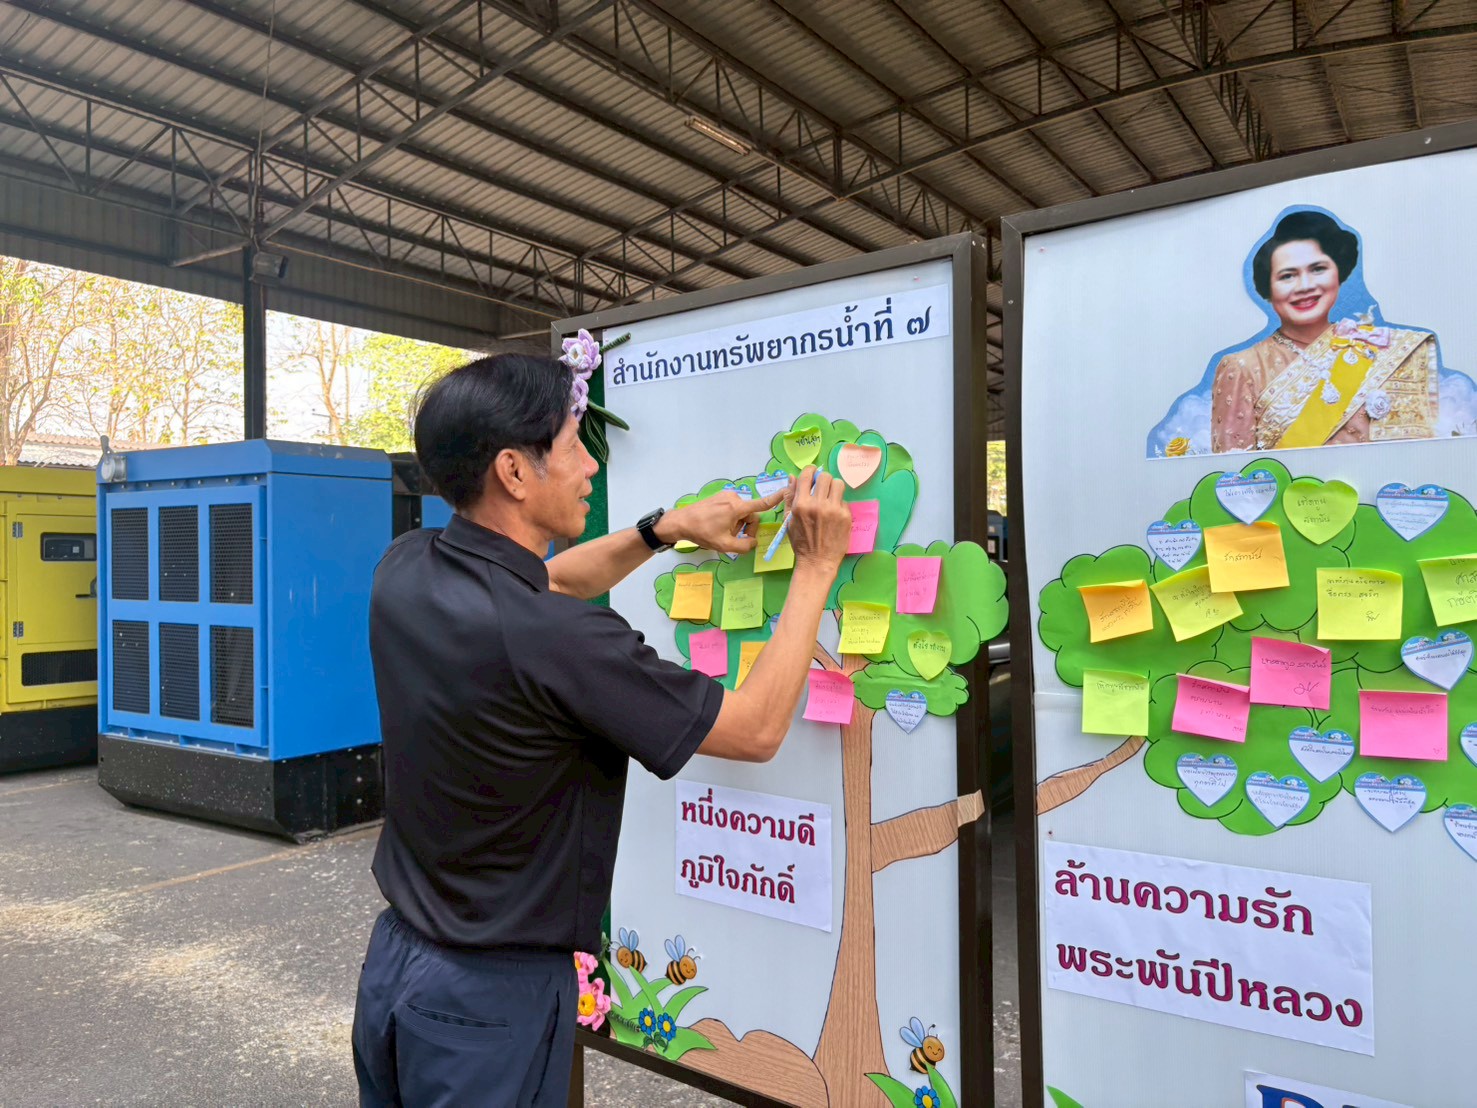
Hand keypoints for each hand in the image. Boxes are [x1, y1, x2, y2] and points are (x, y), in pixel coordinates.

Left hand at [658, 486, 787, 555]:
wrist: (681, 522)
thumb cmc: (703, 533)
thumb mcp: (724, 545)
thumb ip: (744, 546)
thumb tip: (753, 543)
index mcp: (737, 507)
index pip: (762, 504)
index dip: (776, 499)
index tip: (788, 491)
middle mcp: (734, 498)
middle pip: (751, 515)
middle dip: (745, 528)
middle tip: (733, 538)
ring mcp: (726, 496)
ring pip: (742, 513)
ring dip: (737, 524)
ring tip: (723, 532)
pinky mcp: (720, 497)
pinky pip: (733, 509)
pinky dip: (730, 519)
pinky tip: (718, 525)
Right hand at [785, 466, 851, 571]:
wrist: (817, 562)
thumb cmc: (801, 542)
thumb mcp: (789, 520)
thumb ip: (790, 497)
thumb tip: (792, 477)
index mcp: (801, 504)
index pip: (807, 475)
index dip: (810, 471)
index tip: (812, 474)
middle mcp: (818, 504)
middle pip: (825, 477)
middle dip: (823, 480)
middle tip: (822, 488)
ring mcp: (833, 510)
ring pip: (838, 484)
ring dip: (834, 488)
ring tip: (830, 497)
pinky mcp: (845, 516)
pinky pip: (844, 500)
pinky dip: (839, 504)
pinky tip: (834, 514)